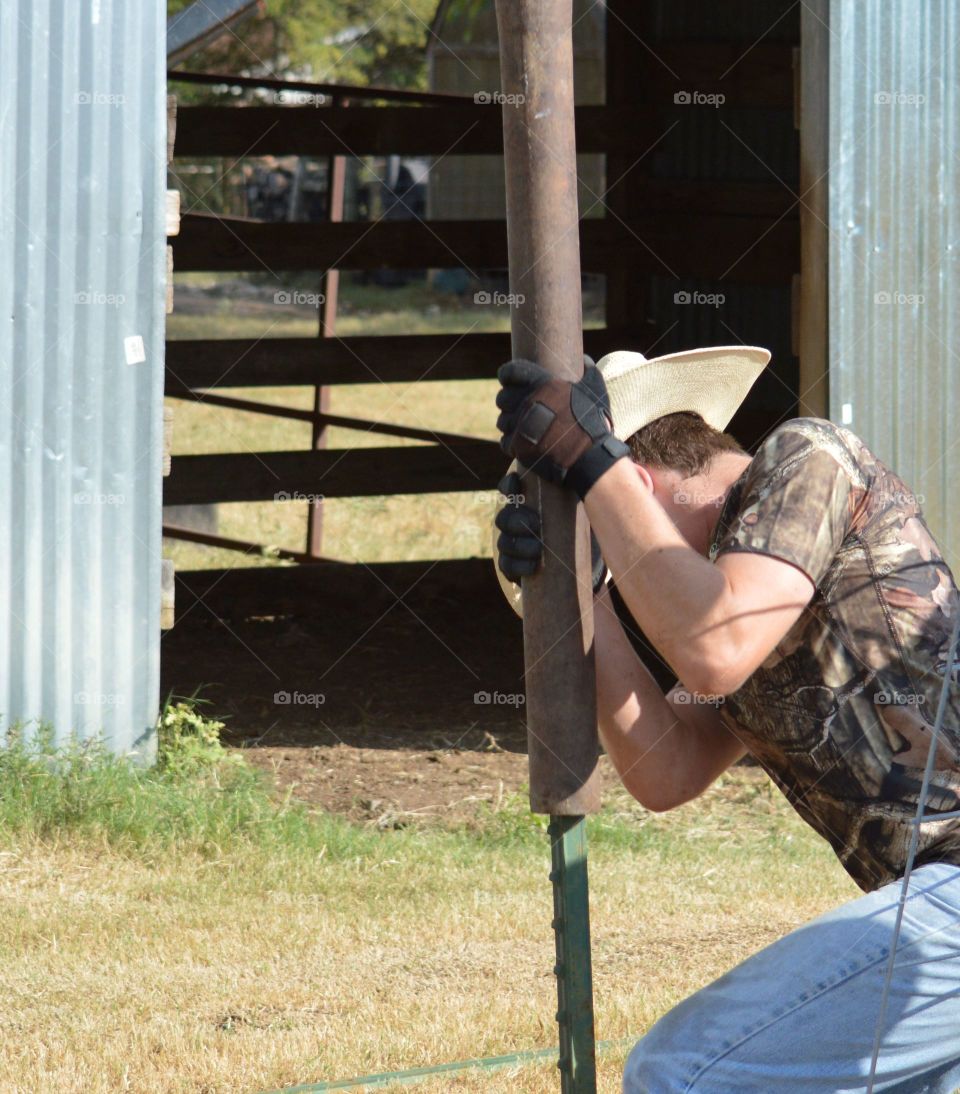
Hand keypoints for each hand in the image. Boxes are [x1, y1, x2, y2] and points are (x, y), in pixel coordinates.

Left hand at [495, 357, 629, 499]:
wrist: (588, 456)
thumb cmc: (592, 422)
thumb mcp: (594, 390)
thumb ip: (588, 371)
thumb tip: (585, 359)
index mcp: (542, 384)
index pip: (510, 372)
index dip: (507, 375)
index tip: (508, 380)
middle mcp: (527, 402)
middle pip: (502, 398)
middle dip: (508, 401)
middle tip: (517, 407)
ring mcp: (520, 425)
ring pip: (502, 420)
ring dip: (509, 423)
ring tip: (521, 426)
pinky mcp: (517, 446)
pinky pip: (505, 441)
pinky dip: (512, 442)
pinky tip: (522, 442)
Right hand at [495, 471, 607, 591]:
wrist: (588, 561)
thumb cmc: (584, 524)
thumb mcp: (588, 503)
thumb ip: (595, 485)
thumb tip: (622, 466)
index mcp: (529, 500)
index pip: (509, 487)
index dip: (509, 485)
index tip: (518, 484)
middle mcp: (516, 521)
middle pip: (504, 517)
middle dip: (517, 520)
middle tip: (537, 525)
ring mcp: (514, 544)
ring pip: (504, 542)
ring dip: (518, 545)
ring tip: (538, 549)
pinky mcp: (517, 566)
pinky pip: (507, 566)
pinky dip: (518, 566)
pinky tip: (533, 566)